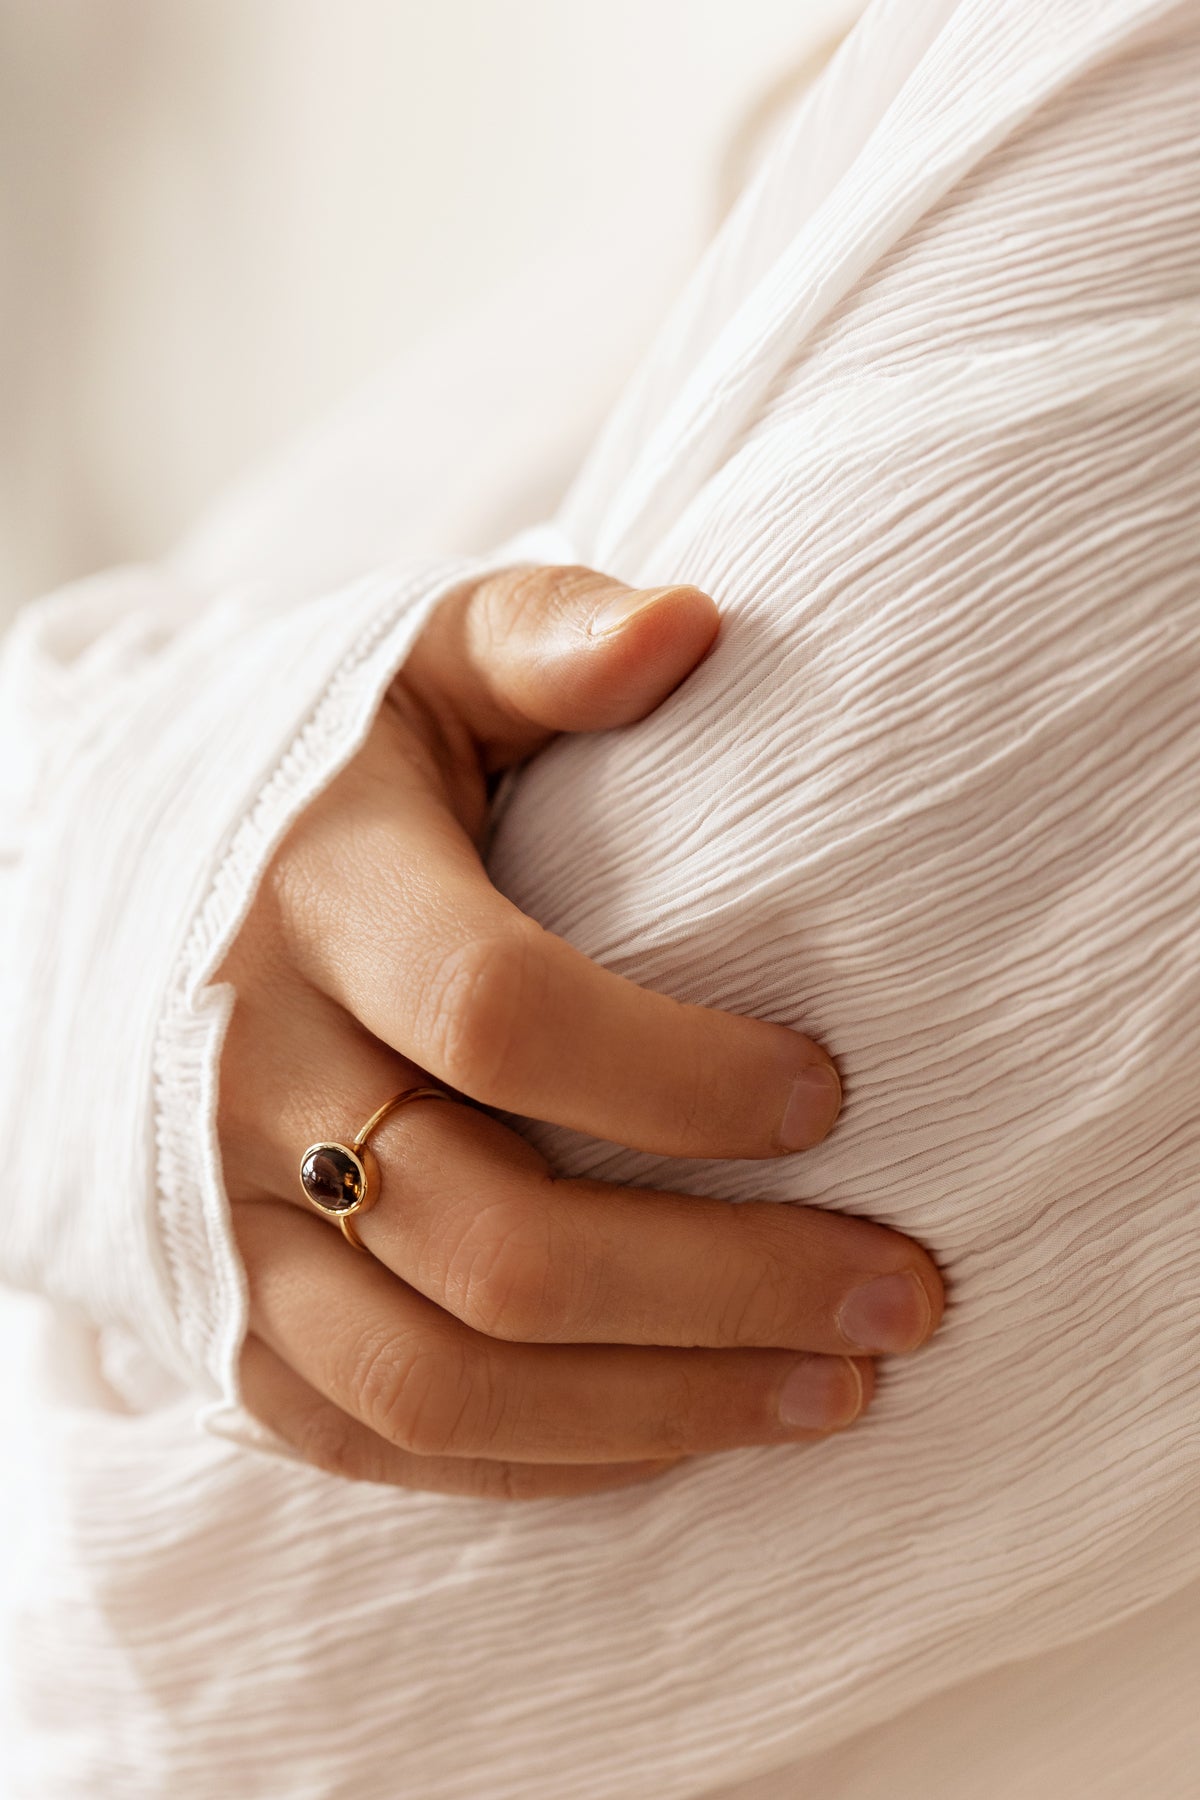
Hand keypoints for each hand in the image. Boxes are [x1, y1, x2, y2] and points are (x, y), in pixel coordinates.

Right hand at [219, 565, 943, 1498]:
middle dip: (725, 1282)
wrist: (139, 914)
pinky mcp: (228, 1325)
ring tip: (838, 1391)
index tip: (830, 1095)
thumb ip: (545, 642)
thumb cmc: (331, 790)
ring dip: (662, 1406)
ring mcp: (229, 1224)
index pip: (501, 1015)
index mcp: (317, 901)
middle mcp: (252, 1080)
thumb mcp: (420, 674)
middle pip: (494, 1234)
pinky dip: (547, 1460)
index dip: (682, 1075)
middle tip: (904, 1290)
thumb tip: (691, 624)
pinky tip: (686, 1433)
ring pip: (441, 1376)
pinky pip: (383, 1440)